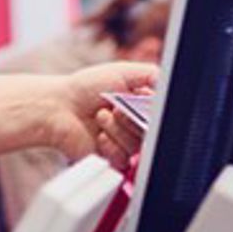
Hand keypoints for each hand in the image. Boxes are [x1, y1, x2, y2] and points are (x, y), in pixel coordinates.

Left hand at [0, 62, 157, 171]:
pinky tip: (99, 136)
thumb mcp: (123, 71)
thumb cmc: (85, 87)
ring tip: (100, 117)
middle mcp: (137, 124)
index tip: (139, 101)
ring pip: (139, 146)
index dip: (153, 110)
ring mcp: (125, 142)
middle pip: (155, 133)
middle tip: (115, 107)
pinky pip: (124, 160)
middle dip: (133, 119)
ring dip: (118, 130)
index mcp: (143, 104)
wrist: (58, 107)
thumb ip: (154, 75)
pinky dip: (111, 146)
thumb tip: (174, 86)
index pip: (165, 115)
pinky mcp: (112, 159)